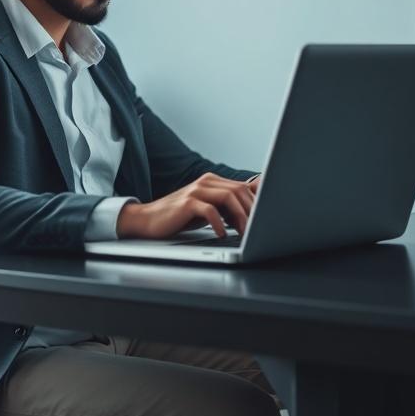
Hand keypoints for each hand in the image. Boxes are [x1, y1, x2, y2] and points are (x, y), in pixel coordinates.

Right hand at [116, 173, 260, 239]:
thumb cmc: (180, 217)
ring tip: (244, 233)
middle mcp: (206, 182)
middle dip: (252, 211)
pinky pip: (210, 210)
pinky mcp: (186, 203)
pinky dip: (220, 223)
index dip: (257, 203)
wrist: (148, 220)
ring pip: (228, 197)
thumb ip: (226, 206)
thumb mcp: (207, 209)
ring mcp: (196, 190)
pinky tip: (222, 234)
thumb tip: (253, 208)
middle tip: (257, 231)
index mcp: (213, 181)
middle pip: (239, 191)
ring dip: (240, 217)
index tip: (265, 219)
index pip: (244, 187)